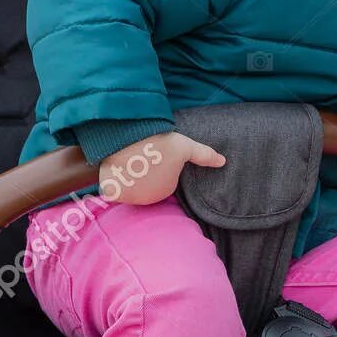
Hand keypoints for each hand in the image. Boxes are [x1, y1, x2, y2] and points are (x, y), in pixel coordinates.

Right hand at [95, 130, 225, 205]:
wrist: (131, 138)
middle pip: (144, 187)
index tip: (153, 157)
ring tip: (129, 161)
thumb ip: (204, 155)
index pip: (160, 182)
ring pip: (128, 188)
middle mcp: (149, 199)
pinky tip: (117, 168)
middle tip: (141, 158)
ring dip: (128, 179)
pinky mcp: (114, 193)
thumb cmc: (160, 142)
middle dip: (143, 176)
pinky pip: (113, 189)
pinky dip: (113, 181)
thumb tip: (223, 162)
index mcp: (166, 190)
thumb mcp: (185, 146)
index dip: (156, 168)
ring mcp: (130, 197)